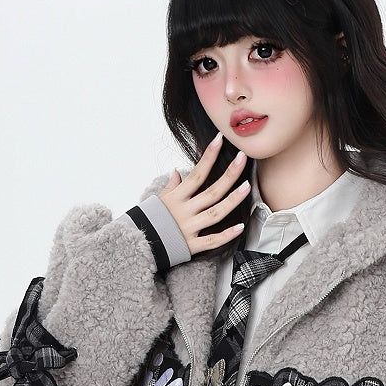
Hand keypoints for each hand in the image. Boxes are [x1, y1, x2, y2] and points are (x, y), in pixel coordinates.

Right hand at [156, 132, 250, 255]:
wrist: (138, 244)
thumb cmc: (149, 220)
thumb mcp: (158, 199)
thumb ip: (171, 187)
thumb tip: (177, 172)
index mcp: (176, 197)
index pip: (197, 174)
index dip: (209, 156)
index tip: (220, 139)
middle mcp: (184, 211)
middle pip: (212, 191)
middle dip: (229, 174)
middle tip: (243, 158)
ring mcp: (189, 228)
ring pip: (215, 213)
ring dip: (232, 200)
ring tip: (247, 186)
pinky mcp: (191, 246)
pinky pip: (212, 241)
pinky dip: (226, 235)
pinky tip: (240, 226)